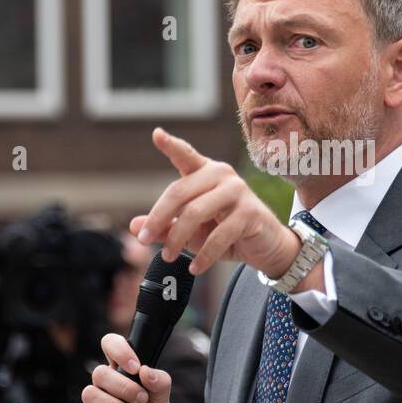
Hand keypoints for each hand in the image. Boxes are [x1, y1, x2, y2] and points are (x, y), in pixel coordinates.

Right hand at [75, 332, 182, 402]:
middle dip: (123, 387)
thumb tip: (147, 371)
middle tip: (142, 400)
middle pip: (99, 373)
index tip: (135, 367)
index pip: (110, 346)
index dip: (118, 350)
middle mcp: (107, 388)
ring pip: (89, 395)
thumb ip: (160, 384)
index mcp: (124, 373)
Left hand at [132, 128, 300, 279]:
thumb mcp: (192, 230)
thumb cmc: (226, 232)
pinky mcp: (250, 213)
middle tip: (144, 239)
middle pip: (179, 192)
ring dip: (178, 238)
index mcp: (205, 172)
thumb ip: (166, 225)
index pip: (186, 155)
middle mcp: (221, 175)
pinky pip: (219, 235)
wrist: (266, 246)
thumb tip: (135, 225)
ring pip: (195, 213)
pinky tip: (195, 267)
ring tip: (169, 256)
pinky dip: (203, 255)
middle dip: (158, 218)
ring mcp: (237, 191)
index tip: (156, 134)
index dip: (171, 145)